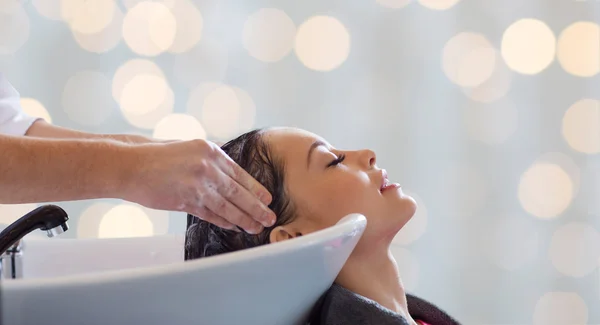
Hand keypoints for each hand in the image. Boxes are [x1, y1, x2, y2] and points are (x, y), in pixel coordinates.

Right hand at [121, 139, 275, 233]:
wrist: (128, 165)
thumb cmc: (156, 155)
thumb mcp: (188, 148)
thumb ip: (210, 160)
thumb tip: (229, 175)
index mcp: (210, 151)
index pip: (240, 174)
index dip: (256, 189)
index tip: (267, 199)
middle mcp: (207, 167)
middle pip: (238, 192)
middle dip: (256, 208)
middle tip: (269, 218)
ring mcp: (197, 185)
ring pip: (227, 206)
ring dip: (243, 219)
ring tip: (255, 228)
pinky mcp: (185, 201)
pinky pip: (210, 214)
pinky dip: (224, 222)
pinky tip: (234, 227)